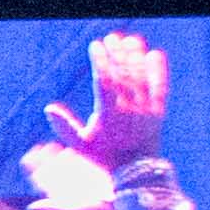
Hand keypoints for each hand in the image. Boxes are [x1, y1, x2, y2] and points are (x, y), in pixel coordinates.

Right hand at [48, 31, 169, 170]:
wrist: (136, 172)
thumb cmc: (104, 158)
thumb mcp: (79, 146)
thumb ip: (64, 126)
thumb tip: (48, 107)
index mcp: (109, 116)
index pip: (105, 82)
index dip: (101, 62)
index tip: (95, 45)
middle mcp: (130, 111)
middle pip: (124, 75)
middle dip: (118, 54)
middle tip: (112, 37)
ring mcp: (146, 111)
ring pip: (141, 78)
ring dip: (136, 57)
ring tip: (131, 39)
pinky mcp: (158, 112)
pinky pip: (160, 87)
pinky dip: (158, 70)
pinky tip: (155, 54)